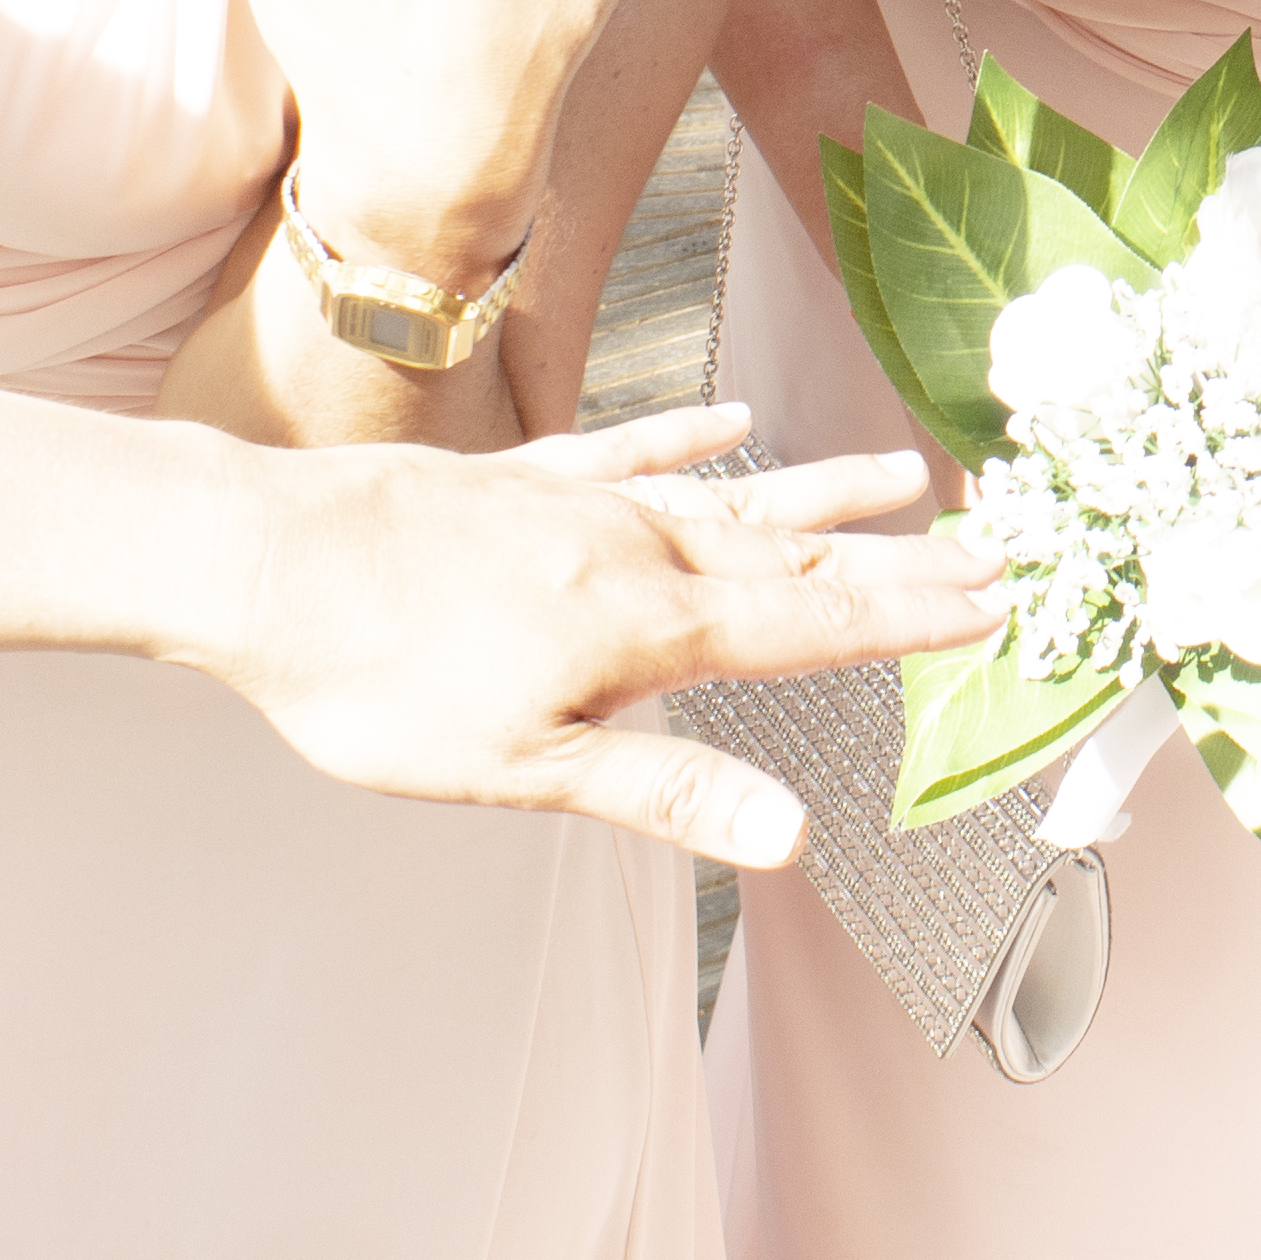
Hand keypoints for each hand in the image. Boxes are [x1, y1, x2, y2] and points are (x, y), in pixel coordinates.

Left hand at [202, 402, 1002, 861]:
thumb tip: (792, 836)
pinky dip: (687, 438)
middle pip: (791, 555)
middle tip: (992, 542)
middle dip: (894, 558)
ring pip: (728, 496)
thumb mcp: (522, 769)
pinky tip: (729, 422)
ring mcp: (579, 503)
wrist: (264, 561)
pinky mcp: (520, 478)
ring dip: (818, 492)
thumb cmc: (378, 681)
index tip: (996, 601)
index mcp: (646, 625)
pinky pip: (629, 452)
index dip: (906, 618)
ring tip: (900, 473)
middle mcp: (634, 548)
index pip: (807, 626)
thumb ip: (665, 794)